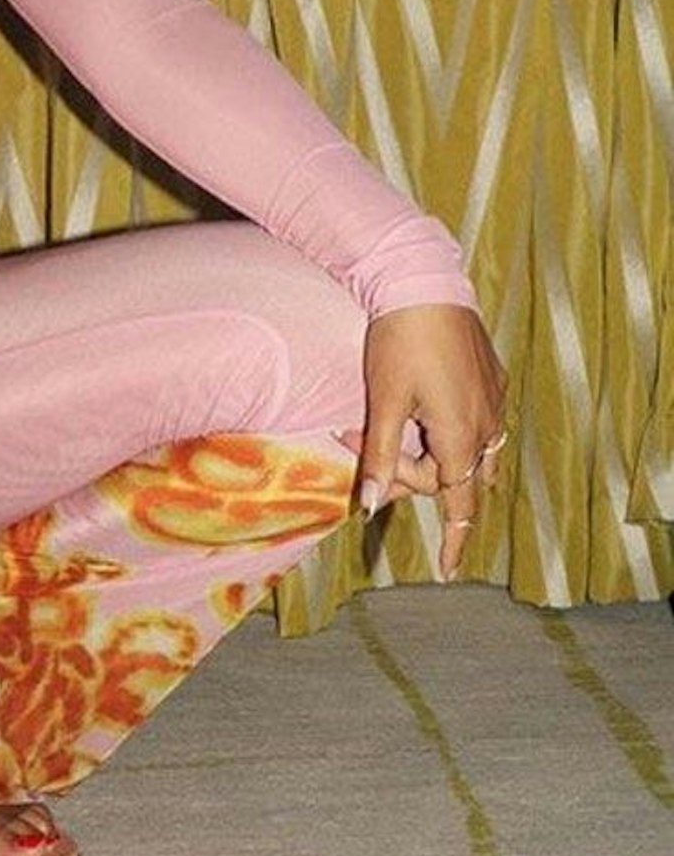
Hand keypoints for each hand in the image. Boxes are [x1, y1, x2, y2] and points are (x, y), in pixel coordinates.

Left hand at [344, 303, 507, 581]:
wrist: (424, 284)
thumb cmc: (398, 342)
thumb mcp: (383, 401)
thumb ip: (380, 455)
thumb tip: (373, 505)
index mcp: (460, 435)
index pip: (460, 503)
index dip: (454, 540)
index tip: (446, 570)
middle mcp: (487, 423)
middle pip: (456, 477)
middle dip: (413, 476)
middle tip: (360, 443)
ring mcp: (494, 400)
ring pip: (472, 451)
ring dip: (436, 456)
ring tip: (393, 438)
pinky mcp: (491, 377)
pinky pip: (479, 422)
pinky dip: (449, 430)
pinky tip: (421, 406)